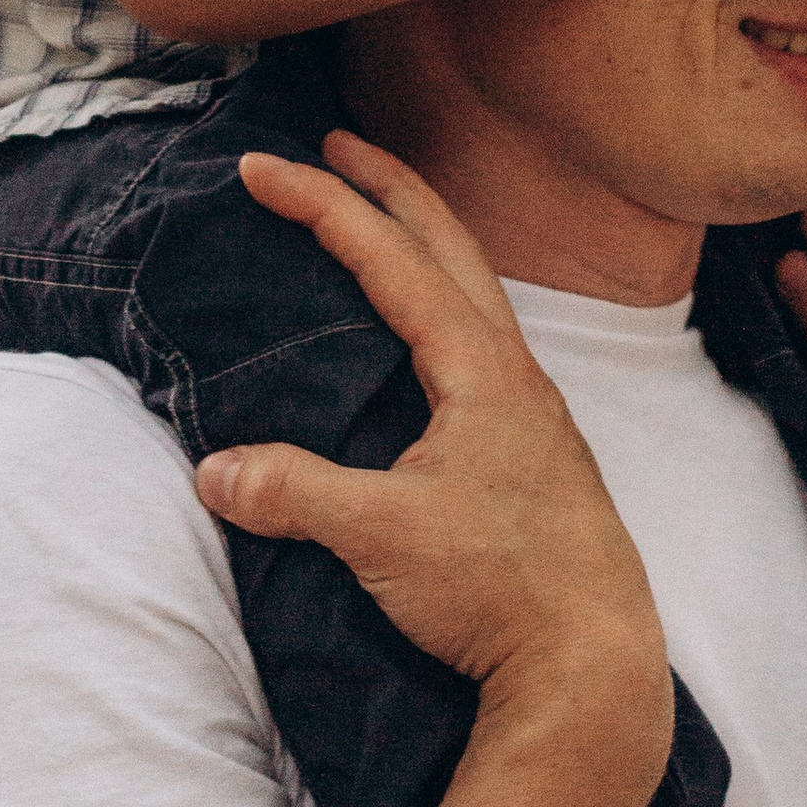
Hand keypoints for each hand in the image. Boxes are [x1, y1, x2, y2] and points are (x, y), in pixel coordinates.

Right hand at [202, 135, 672, 760]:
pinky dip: (440, 306)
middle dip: (389, 186)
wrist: (593, 663)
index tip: (261, 167)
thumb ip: (296, 493)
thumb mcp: (381, 537)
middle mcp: (515, 375)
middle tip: (335, 143)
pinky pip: (480, 343)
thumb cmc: (501, 590)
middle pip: (451, 246)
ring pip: (474, 293)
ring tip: (376, 223)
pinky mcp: (532, 454)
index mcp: (482, 370)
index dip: (323, 204)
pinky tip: (421, 342)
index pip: (391, 257)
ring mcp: (531, 414)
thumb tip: (213, 470)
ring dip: (423, 243)